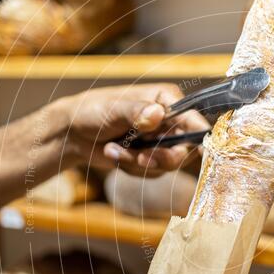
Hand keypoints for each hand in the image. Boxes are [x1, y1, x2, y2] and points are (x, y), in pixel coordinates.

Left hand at [52, 83, 209, 176]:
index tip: (197, 152)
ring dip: (138, 163)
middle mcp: (170, 121)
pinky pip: (151, 173)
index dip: (200, 137)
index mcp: (167, 100)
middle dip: (160, 158)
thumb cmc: (92, 111)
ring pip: (166, 164)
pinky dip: (130, 168)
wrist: (73, 133)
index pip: (195, 120)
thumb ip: (135, 112)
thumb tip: (157, 114)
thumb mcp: (113, 109)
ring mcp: (161, 141)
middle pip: (185, 149)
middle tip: (140, 159)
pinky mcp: (150, 158)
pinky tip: (114, 154)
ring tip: (113, 149)